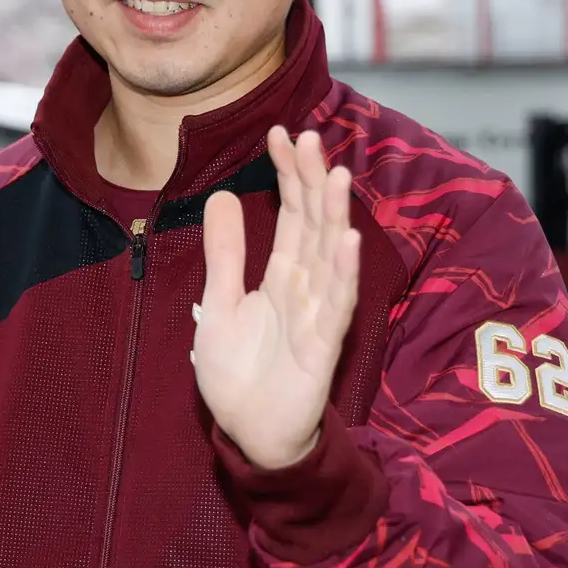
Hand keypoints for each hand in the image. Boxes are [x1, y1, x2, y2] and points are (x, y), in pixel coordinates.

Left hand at [193, 126, 358, 470]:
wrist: (248, 434)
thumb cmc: (238, 374)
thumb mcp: (218, 303)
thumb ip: (225, 253)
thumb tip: (223, 196)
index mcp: (281, 276)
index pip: (291, 215)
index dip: (287, 175)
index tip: (280, 134)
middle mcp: (305, 288)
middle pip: (314, 226)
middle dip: (311, 182)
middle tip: (309, 137)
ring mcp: (317, 315)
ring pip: (331, 258)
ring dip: (335, 217)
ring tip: (335, 175)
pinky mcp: (323, 347)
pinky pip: (336, 306)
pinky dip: (344, 275)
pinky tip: (349, 243)